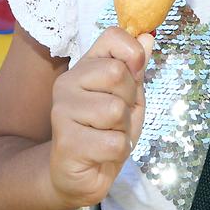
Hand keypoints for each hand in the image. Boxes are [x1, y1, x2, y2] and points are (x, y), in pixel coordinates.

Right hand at [48, 27, 153, 207]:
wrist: (82, 173)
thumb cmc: (107, 129)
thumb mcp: (129, 95)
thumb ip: (136, 67)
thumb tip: (147, 37)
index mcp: (86, 65)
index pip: (112, 36)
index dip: (133, 53)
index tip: (135, 73)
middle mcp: (67, 82)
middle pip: (116, 73)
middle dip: (129, 98)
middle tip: (118, 115)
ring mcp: (62, 112)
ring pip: (115, 110)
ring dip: (123, 128)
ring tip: (109, 134)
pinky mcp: (65, 143)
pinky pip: (112, 142)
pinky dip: (119, 150)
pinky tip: (103, 152)